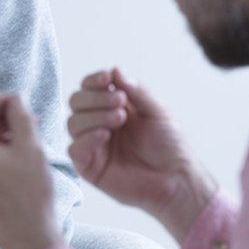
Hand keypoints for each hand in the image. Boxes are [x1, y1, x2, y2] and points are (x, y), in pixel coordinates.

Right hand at [68, 68, 213, 241]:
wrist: (176, 179)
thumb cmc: (171, 145)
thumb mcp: (157, 111)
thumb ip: (136, 91)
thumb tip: (115, 69)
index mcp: (113, 107)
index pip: (90, 88)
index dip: (94, 80)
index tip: (108, 78)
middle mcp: (99, 123)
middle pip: (76, 102)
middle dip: (95, 98)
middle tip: (120, 102)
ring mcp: (92, 145)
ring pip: (72, 123)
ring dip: (93, 116)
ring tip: (119, 119)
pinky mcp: (89, 167)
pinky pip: (74, 149)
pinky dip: (87, 138)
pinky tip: (105, 136)